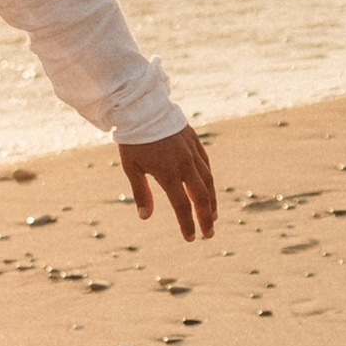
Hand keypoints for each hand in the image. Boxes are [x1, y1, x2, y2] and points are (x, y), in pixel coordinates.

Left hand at [120, 125, 215, 242]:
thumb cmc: (133, 140)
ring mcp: (192, 152)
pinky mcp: (195, 142)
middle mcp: (185, 164)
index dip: (187, 224)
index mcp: (168, 173)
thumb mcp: (131, 168)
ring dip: (212, 201)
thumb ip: (141, 193)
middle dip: (206, 218)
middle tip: (209, 234)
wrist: (142, 108)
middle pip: (201, 197)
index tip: (190, 238)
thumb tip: (145, 217)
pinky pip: (206, 164)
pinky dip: (209, 179)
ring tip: (213, 216)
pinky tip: (208, 189)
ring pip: (208, 181)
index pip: (182, 206)